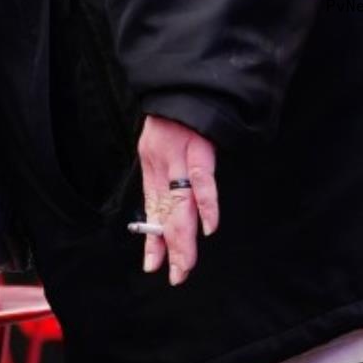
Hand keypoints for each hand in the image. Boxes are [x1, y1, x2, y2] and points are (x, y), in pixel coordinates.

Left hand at [136, 115, 219, 286]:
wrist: (180, 86)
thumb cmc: (172, 119)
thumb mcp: (155, 147)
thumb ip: (162, 177)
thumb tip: (164, 210)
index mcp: (155, 170)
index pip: (155, 212)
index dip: (154, 240)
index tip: (153, 265)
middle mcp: (165, 169)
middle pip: (168, 215)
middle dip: (172, 248)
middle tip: (176, 276)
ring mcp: (180, 161)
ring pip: (182, 206)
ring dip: (184, 237)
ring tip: (185, 264)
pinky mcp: (198, 150)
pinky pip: (203, 181)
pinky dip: (207, 204)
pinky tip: (209, 226)